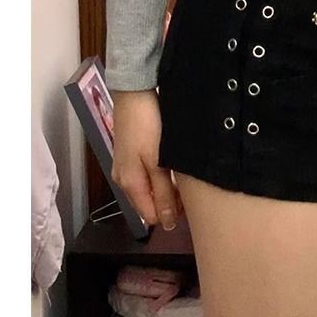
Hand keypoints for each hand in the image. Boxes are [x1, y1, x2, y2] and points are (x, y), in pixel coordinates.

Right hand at [109, 89, 181, 230]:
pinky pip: (147, 175)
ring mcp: (126, 165)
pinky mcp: (132, 153)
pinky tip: (174, 169)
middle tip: (191, 194)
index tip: (190, 209)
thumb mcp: (158, 162)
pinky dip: (161, 177)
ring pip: (149, 189)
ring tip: (185, 181)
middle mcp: (124, 178)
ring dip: (166, 190)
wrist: (135, 93)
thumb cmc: (147, 125)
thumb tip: (167, 223)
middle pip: (148, 203)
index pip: (149, 216)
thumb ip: (163, 192)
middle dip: (169, 204)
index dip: (169, 217)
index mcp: (129, 183)